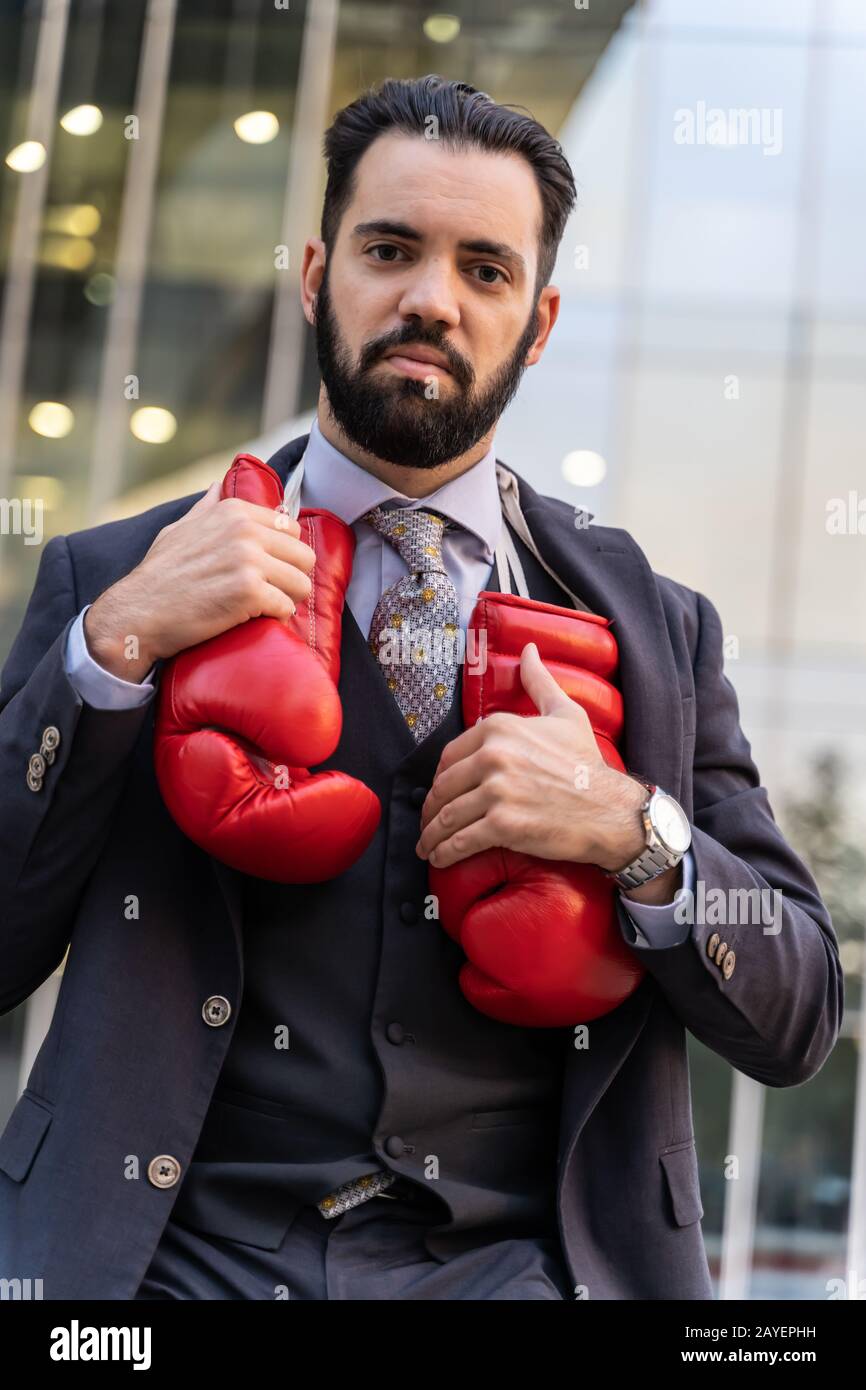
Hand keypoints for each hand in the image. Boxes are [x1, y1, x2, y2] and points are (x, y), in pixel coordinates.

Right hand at [83, 483, 315, 680]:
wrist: (139, 612)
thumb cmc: (159, 575)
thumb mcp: (180, 529)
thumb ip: (207, 507)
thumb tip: (219, 485)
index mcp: (234, 512)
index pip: (291, 529)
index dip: (284, 555)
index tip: (269, 570)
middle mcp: (245, 531)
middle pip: (304, 556)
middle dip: (292, 578)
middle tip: (273, 594)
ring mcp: (249, 561)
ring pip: (302, 584)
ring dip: (288, 600)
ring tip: (266, 608)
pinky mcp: (250, 592)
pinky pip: (286, 608)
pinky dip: (276, 619)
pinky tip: (258, 620)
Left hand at [416, 641, 648, 870]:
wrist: (611, 810)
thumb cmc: (588, 764)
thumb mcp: (565, 714)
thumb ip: (539, 681)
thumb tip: (528, 651)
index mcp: (499, 728)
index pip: (450, 756)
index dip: (442, 778)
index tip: (441, 793)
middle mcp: (494, 756)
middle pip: (443, 787)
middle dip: (431, 809)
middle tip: (429, 823)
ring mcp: (497, 791)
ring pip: (447, 816)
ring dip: (432, 835)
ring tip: (428, 845)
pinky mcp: (502, 825)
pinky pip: (460, 841)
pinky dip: (444, 852)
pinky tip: (439, 858)